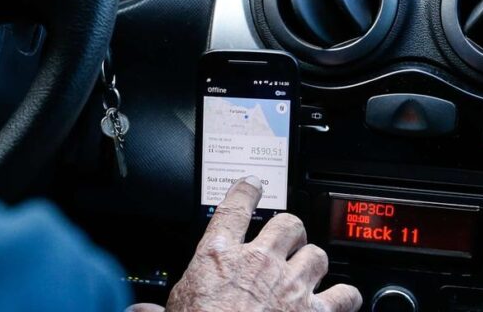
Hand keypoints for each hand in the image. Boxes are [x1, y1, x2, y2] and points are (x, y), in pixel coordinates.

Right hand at [131, 177, 361, 311]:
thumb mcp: (171, 311)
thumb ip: (155, 308)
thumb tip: (136, 311)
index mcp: (219, 257)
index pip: (234, 207)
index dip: (246, 191)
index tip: (252, 184)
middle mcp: (258, 262)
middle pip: (288, 223)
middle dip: (291, 229)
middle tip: (287, 237)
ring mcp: (290, 285)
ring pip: (317, 254)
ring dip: (314, 260)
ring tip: (309, 267)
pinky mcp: (314, 311)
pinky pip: (344, 295)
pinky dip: (346, 297)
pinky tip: (342, 299)